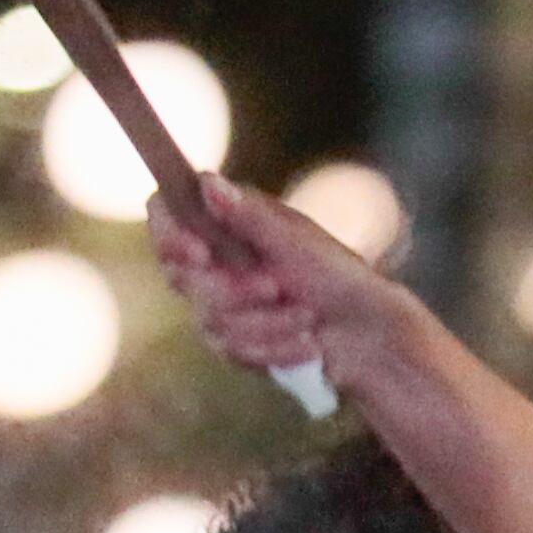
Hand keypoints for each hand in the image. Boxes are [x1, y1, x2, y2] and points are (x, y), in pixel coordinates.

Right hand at [145, 174, 412, 393]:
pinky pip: (231, 350)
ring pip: (210, 320)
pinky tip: (306, 345)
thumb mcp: (297, 241)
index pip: (165, 216)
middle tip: (276, 287)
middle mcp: (214, 259)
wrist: (367, 334)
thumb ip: (249, 216)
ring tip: (308, 319)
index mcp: (227, 221)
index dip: (169, 234)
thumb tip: (207, 182)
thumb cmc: (338, 276)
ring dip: (264, 323)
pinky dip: (273, 348)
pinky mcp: (232, 341)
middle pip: (183, 277)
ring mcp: (218, 302)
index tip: (198, 252)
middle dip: (232, 291)